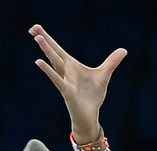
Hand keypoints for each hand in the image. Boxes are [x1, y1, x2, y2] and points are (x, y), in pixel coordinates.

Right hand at [29, 25, 125, 143]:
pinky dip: (49, 71)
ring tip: (37, 37)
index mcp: (72, 66)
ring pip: (54, 62)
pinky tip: (39, 62)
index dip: (48, 39)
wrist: (90, 117)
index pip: (58, 49)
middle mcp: (66, 72)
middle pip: (53, 52)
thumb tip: (124, 50)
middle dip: (44, 40)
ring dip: (46, 50)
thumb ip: (112, 62)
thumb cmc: (92, 97)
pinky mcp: (67, 92)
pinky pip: (57, 80)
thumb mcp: (104, 75)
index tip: (37, 28)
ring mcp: (65, 81)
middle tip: (32, 27)